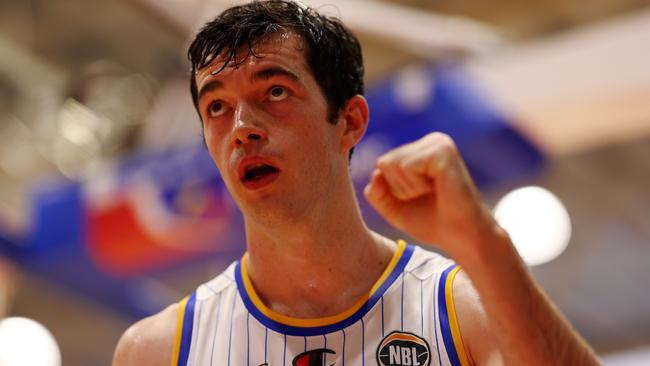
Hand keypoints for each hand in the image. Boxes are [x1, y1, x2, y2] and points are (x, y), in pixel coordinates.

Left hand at [364, 132, 499, 259]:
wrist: (462, 238)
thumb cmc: (433, 223)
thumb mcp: (395, 209)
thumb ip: (377, 193)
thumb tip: (375, 174)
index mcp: (422, 150)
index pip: (383, 164)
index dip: (394, 190)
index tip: (420, 198)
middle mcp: (432, 142)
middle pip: (385, 162)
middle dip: (400, 189)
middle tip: (427, 197)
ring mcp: (439, 144)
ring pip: (393, 163)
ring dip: (408, 188)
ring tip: (433, 193)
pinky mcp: (443, 151)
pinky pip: (406, 166)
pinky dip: (416, 185)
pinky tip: (438, 189)